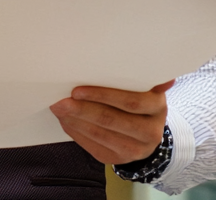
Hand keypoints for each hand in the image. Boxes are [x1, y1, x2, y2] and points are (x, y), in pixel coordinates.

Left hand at [49, 81, 173, 164]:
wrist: (146, 131)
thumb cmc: (138, 99)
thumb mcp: (140, 87)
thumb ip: (130, 77)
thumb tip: (111, 56)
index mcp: (157, 106)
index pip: (130, 102)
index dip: (102, 96)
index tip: (77, 91)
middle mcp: (151, 131)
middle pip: (112, 120)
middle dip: (82, 110)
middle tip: (61, 102)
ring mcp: (137, 149)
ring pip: (101, 135)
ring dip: (75, 122)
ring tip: (59, 110)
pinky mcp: (120, 159)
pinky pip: (94, 147)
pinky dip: (77, 133)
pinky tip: (66, 122)